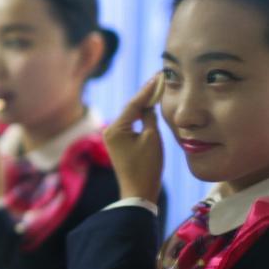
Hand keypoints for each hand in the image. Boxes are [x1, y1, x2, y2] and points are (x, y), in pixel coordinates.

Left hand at [102, 74, 163, 201]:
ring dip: (142, 105)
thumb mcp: (152, 138)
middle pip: (130, 108)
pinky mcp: (118, 143)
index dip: (148, 90)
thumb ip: (149, 117)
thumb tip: (148, 105)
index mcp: (116, 128)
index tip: (158, 76)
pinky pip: (130, 125)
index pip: (134, 104)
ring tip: (156, 89)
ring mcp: (113, 137)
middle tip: (158, 79)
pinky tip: (149, 107)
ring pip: (130, 116)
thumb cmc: (147, 166)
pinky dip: (140, 116)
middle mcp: (110, 130)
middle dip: (145, 95)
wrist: (138, 191)